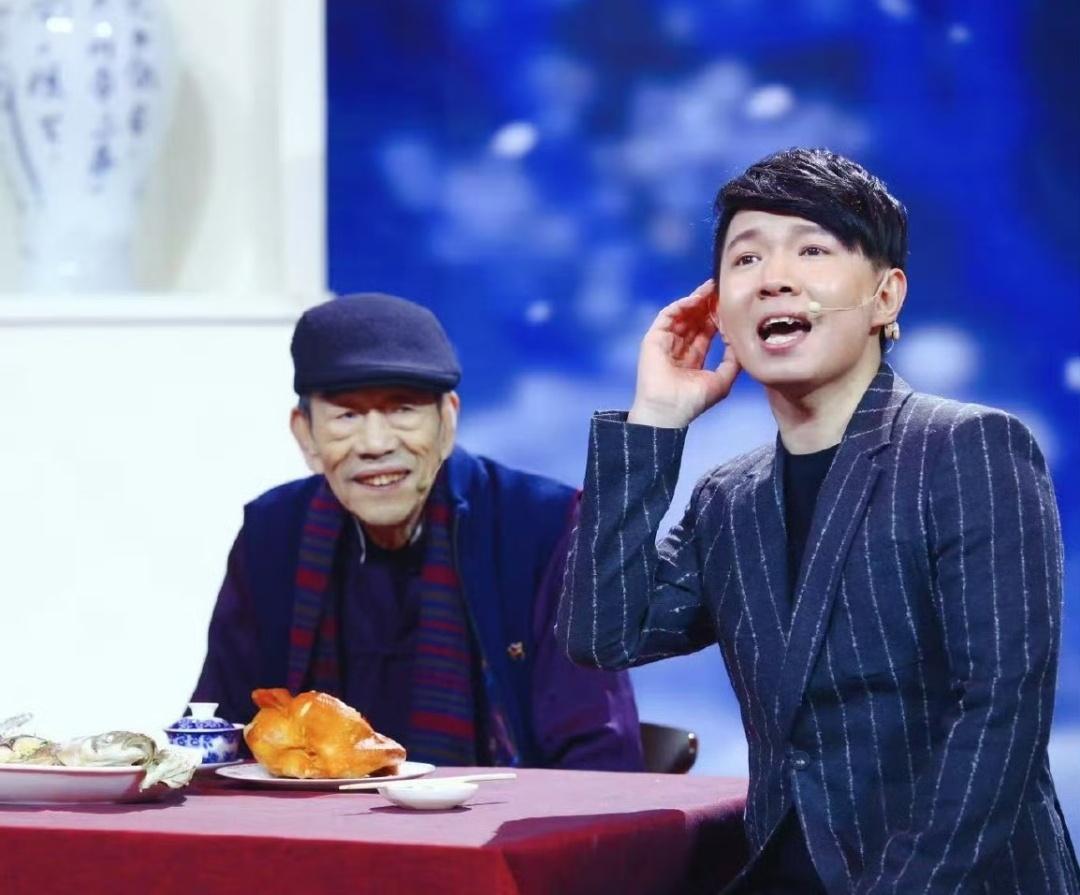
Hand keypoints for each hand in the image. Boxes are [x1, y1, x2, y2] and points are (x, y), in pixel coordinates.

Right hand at [627, 280, 740, 427]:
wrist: (669, 410)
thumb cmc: (693, 401)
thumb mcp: (722, 380)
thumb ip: (733, 361)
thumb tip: (740, 341)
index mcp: (693, 357)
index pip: (707, 330)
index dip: (719, 317)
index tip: (732, 305)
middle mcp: (679, 347)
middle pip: (695, 318)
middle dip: (709, 304)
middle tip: (724, 289)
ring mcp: (665, 341)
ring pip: (682, 313)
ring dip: (698, 300)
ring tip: (713, 288)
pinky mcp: (654, 338)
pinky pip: (668, 315)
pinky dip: (682, 305)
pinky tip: (697, 299)